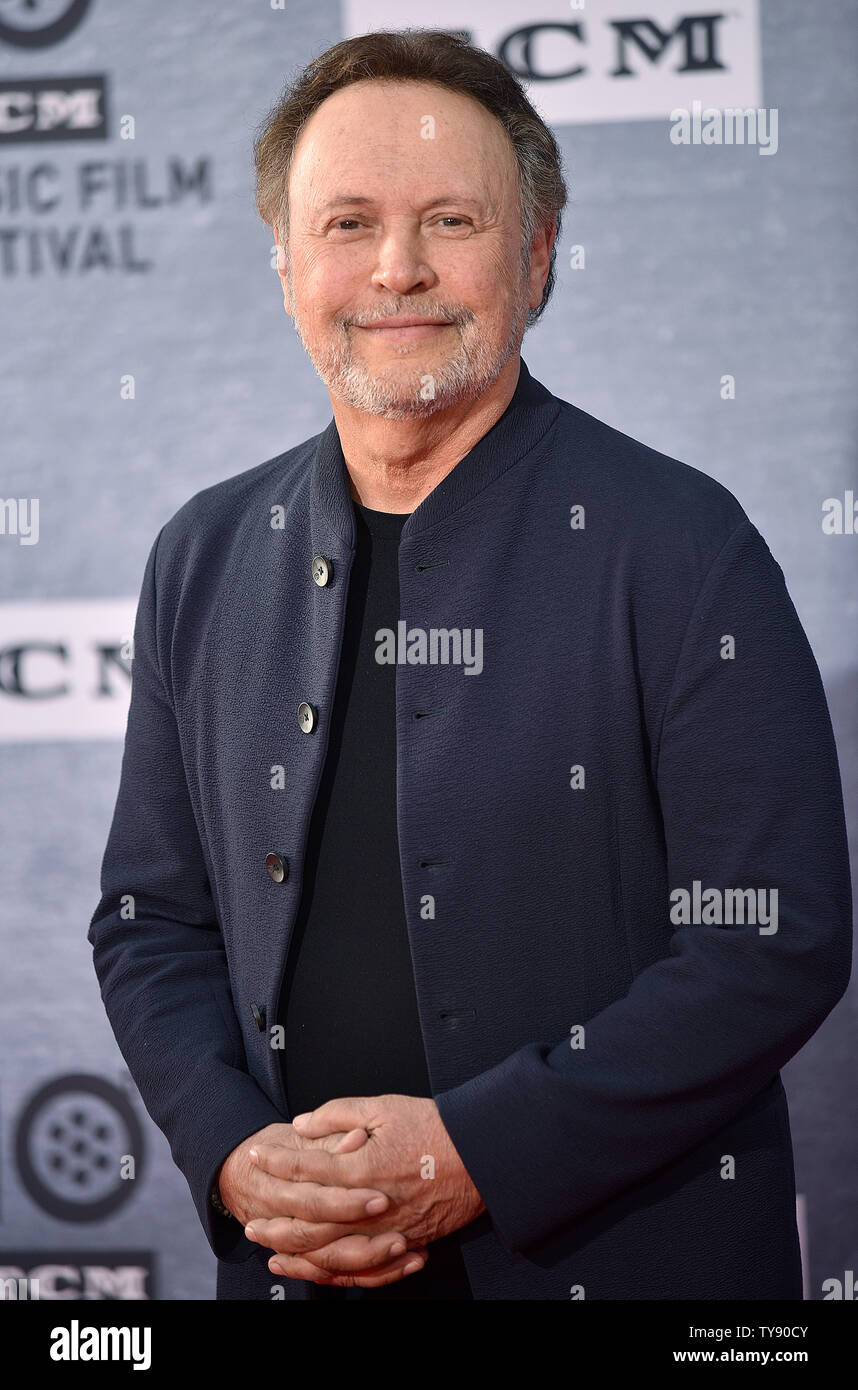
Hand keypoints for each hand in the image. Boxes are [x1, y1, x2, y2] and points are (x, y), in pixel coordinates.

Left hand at [245, 1095, 484, 1284]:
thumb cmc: (436, 1127)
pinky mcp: (403, 1243)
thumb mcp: (384, 1106)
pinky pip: (362, 1268)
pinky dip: (334, 1272)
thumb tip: (303, 1124)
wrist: (483, 1154)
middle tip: (250, 1218)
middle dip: (275, 1219)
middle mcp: (370, 1205)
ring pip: (330, 1252)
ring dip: (297, 1252)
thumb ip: (338, 1113)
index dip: (276, 1162)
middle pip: (309, 1221)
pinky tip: (317, 1269)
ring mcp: (387, 1230)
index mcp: (362, 1166)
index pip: (305, 1168)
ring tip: (272, 1249)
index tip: (256, 1156)